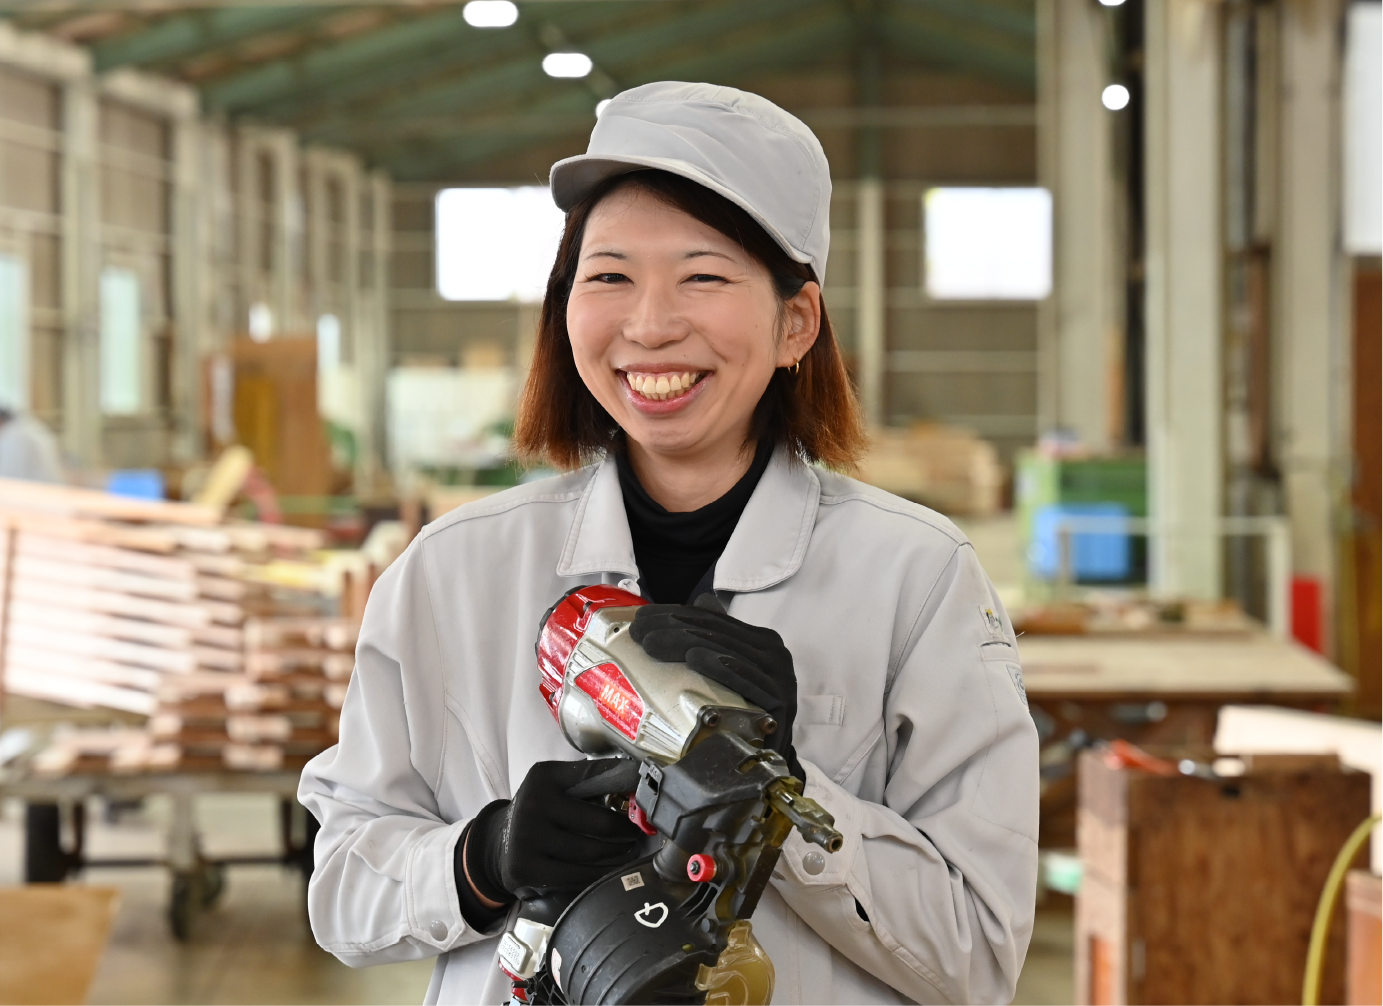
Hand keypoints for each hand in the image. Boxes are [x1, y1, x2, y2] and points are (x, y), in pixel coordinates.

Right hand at [465, 757, 644, 903]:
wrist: (499, 844)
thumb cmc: (540, 811)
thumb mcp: (555, 784)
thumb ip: (589, 779)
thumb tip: (634, 776)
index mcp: (544, 777)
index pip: (595, 774)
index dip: (626, 779)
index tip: (644, 784)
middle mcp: (533, 804)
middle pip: (600, 823)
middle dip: (626, 830)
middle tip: (636, 832)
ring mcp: (528, 839)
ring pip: (593, 852)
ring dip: (618, 853)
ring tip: (628, 850)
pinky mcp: (528, 869)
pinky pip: (578, 876)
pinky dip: (601, 873)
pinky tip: (611, 868)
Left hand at [629, 594, 802, 779]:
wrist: (772, 753)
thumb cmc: (748, 711)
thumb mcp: (730, 669)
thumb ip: (718, 636)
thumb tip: (702, 600)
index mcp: (759, 640)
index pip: (712, 619)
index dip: (675, 614)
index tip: (641, 618)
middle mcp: (773, 652)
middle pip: (716, 633)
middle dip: (673, 629)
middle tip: (639, 634)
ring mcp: (780, 676)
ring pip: (726, 651)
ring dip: (687, 644)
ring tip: (655, 644)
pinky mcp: (781, 701)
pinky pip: (749, 679)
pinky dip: (722, 667)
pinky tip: (696, 659)